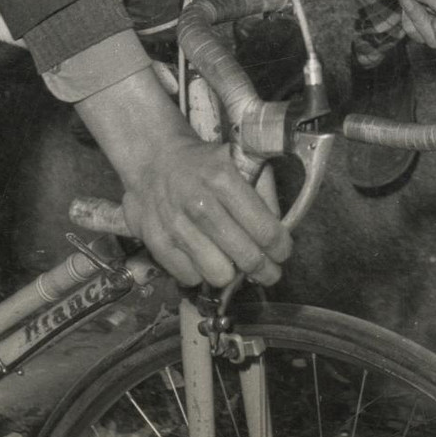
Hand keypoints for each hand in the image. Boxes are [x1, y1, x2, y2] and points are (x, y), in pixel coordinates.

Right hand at [120, 133, 290, 287]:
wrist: (153, 158)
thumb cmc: (204, 163)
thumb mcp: (240, 162)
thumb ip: (263, 192)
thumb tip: (279, 228)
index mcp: (223, 179)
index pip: (265, 230)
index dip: (281, 248)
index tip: (282, 252)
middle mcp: (199, 204)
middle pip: (246, 258)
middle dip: (264, 270)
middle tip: (267, 271)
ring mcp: (175, 226)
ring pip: (219, 275)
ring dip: (229, 272)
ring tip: (230, 260)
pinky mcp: (156, 243)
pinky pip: (190, 278)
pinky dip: (199, 272)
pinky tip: (202, 256)